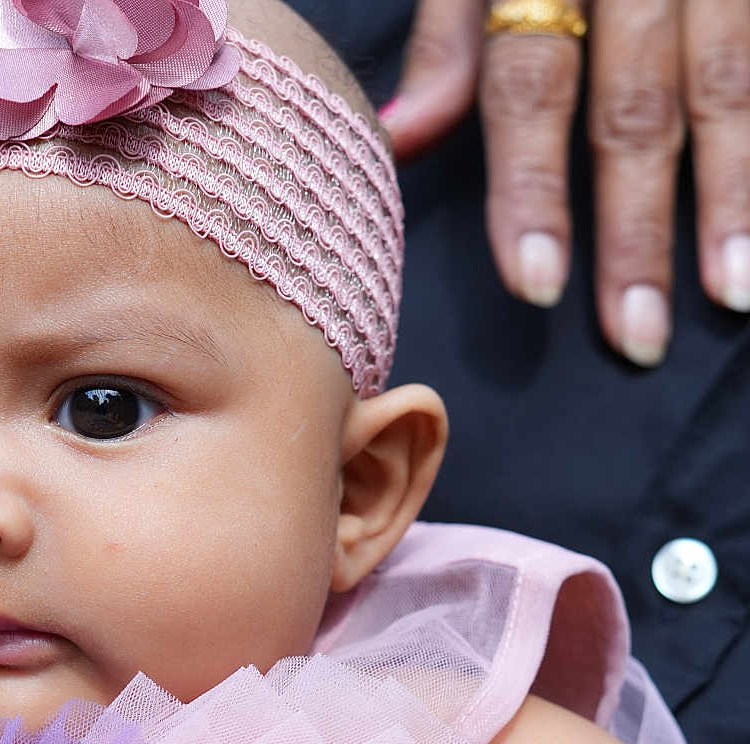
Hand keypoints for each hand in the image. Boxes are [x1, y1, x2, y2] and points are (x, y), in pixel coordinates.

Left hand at [380, 0, 749, 364]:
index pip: (533, 86)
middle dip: (640, 231)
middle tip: (635, 337)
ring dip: (737, 198)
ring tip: (736, 292)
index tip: (536, 285)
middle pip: (639, 108)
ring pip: (733, 83)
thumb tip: (400, 137)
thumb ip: (452, 33)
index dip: (534, 189)